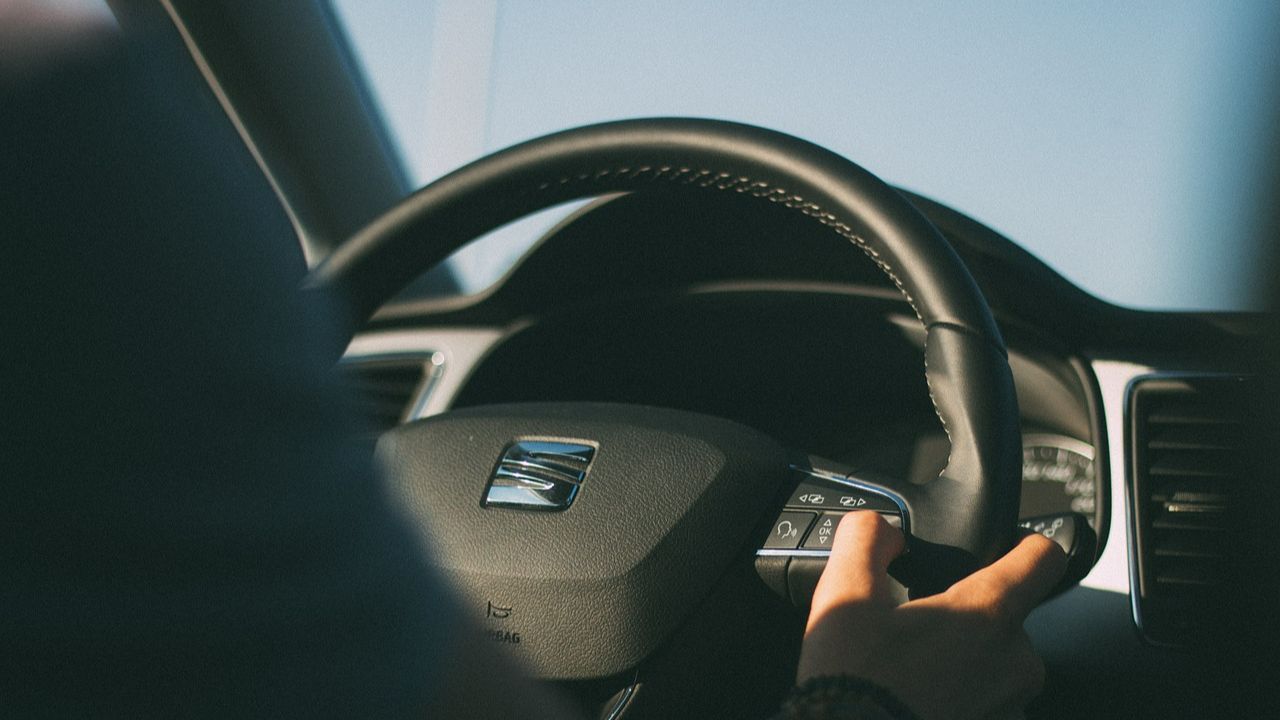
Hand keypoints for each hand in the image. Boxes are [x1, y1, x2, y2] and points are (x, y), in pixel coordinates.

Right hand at [797, 512, 1066, 719]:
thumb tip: (882, 528)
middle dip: (966, 619)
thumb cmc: (855, 683)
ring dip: (963, 664)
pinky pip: (987, 703)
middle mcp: (1016, 662)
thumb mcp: (843, 596)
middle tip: (916, 633)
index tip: (1009, 546)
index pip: (1044, 557)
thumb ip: (866, 540)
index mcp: (987, 614)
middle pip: (1006, 617)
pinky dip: (960, 700)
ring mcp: (1012, 706)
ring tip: (912, 674)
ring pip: (995, 666)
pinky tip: (917, 702)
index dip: (1025, 542)